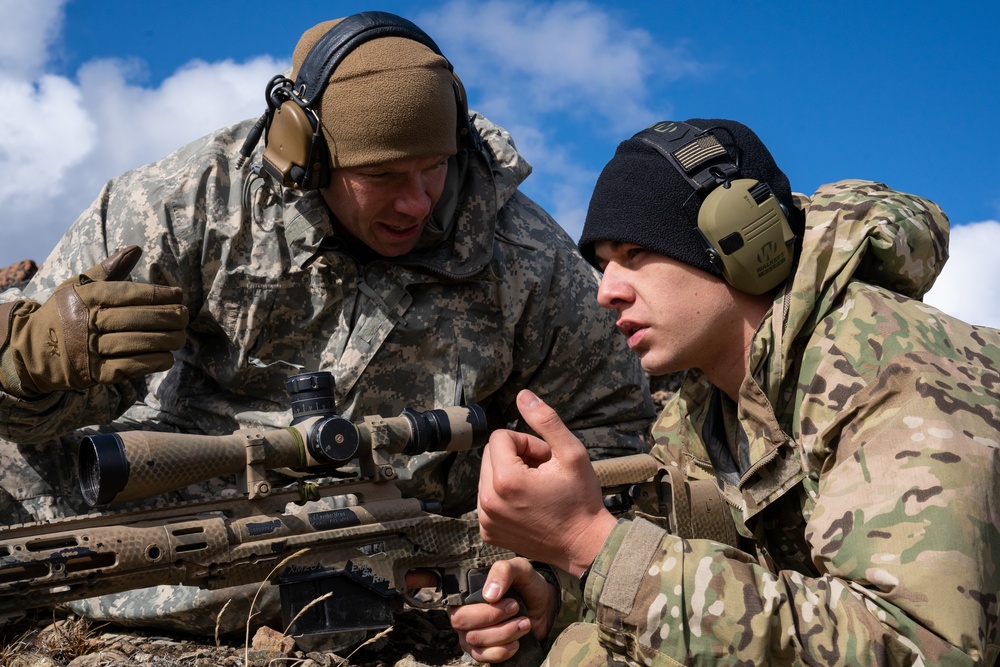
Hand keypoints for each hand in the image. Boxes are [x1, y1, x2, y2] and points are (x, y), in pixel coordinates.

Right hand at [0, 246, 187, 396]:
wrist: (33, 349)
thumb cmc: (65, 312)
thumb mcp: (80, 286)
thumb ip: (109, 269)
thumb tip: (136, 250)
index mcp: (86, 297)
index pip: (127, 293)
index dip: (157, 294)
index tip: (179, 295)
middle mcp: (87, 322)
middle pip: (137, 319)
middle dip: (168, 317)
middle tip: (185, 316)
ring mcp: (90, 349)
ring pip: (137, 343)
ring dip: (165, 341)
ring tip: (181, 337)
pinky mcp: (93, 373)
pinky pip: (129, 367)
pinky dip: (153, 362)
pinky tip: (167, 357)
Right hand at [447, 557, 558, 663]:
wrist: (544, 605)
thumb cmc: (527, 584)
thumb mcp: (519, 569)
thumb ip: (503, 572)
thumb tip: (488, 595)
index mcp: (466, 592)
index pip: (457, 602)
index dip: (479, 606)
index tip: (510, 601)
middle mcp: (463, 614)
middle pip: (462, 622)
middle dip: (493, 618)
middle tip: (517, 608)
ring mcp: (470, 634)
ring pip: (475, 641)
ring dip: (504, 634)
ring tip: (524, 623)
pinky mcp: (481, 651)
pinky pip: (482, 657)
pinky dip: (502, 651)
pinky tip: (517, 642)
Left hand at [478, 390, 618, 576]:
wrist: (585, 545)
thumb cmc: (581, 500)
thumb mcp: (571, 453)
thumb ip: (545, 421)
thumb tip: (523, 395)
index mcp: (505, 479)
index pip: (501, 437)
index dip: (527, 442)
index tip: (546, 459)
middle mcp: (488, 500)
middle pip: (491, 455)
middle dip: (516, 457)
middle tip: (543, 473)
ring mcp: (486, 519)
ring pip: (488, 476)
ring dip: (509, 475)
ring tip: (537, 489)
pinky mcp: (488, 532)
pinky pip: (488, 499)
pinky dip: (504, 496)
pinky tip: (528, 505)